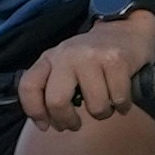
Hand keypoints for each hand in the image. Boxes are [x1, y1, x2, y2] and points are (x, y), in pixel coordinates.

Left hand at [20, 14, 154, 131]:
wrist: (125, 29)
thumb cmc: (93, 58)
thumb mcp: (65, 65)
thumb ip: (52, 88)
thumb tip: (46, 124)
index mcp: (50, 58)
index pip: (28, 86)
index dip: (34, 111)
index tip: (46, 125)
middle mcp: (67, 55)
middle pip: (56, 101)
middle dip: (67, 121)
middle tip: (75, 124)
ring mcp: (92, 57)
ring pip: (95, 106)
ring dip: (103, 113)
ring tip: (106, 104)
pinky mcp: (116, 60)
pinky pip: (118, 100)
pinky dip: (122, 106)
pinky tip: (121, 99)